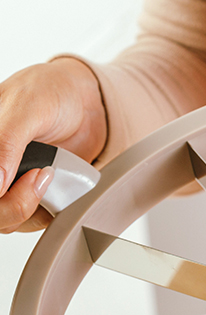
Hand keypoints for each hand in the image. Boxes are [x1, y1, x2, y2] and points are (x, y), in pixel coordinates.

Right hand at [0, 58, 106, 232]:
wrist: (87, 102)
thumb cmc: (51, 93)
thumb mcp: (26, 109)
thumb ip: (6, 142)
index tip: (23, 175)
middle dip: (16, 204)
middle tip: (43, 175)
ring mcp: (9, 183)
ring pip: (10, 219)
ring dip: (33, 208)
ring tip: (51, 173)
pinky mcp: (32, 194)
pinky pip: (34, 219)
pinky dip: (49, 212)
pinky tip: (58, 187)